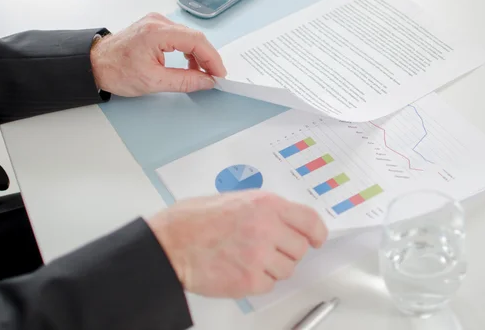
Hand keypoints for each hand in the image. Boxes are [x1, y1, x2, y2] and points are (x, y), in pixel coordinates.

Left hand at [90, 13, 225, 95]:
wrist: (94, 64)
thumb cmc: (116, 71)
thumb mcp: (153, 82)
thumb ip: (184, 81)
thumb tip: (206, 81)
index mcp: (156, 33)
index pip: (196, 41)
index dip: (212, 58)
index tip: (219, 74)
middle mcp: (157, 22)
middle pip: (194, 37)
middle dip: (208, 57)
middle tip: (214, 76)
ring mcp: (156, 22)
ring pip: (188, 36)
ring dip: (198, 55)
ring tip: (202, 73)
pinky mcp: (154, 27)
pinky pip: (180, 36)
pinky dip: (188, 50)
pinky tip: (189, 64)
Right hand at [147, 191, 327, 297]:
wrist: (169, 243)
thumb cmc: (193, 220)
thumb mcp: (235, 199)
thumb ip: (264, 210)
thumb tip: (286, 222)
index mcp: (266, 205)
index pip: (309, 220)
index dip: (316, 232)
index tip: (316, 239)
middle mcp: (267, 228)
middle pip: (299, 249)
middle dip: (287, 251)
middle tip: (267, 249)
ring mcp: (259, 256)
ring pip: (286, 269)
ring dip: (272, 267)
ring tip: (246, 258)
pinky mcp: (249, 281)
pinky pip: (269, 285)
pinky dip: (257, 281)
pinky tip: (238, 269)